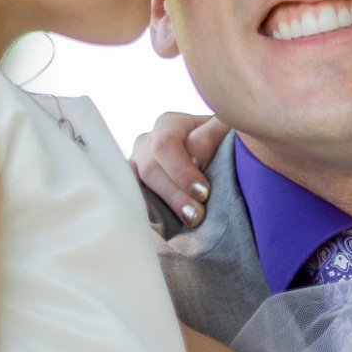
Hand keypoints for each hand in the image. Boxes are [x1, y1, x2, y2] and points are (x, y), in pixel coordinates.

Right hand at [130, 107, 226, 223]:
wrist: (216, 159)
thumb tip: (195, 159)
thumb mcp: (222, 131)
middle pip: (150, 168)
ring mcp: (136, 166)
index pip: (165, 144)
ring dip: (158, 206)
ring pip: (136, 184)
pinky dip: (142, 212)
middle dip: (174, 194)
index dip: (182, 171)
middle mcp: (147, 143)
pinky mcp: (134, 188)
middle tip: (196, 215)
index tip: (204, 193)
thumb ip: (211, 136)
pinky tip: (158, 226)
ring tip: (180, 222)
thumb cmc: (220, 142)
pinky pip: (129, 198)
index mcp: (169, 125)